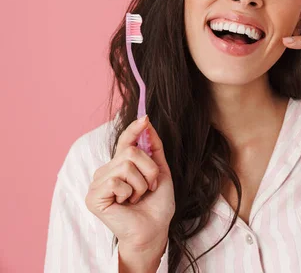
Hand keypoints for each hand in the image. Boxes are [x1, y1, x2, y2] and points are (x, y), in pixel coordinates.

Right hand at [85, 115, 174, 255]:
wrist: (154, 229)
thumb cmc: (157, 205)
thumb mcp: (160, 172)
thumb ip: (154, 148)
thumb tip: (147, 124)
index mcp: (120, 165)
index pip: (125, 142)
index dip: (134, 130)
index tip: (145, 118)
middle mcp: (106, 171)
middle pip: (131, 152)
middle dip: (150, 170)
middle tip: (149, 187)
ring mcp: (98, 183)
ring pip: (126, 165)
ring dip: (141, 183)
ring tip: (137, 197)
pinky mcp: (93, 196)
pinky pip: (116, 181)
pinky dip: (129, 193)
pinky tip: (126, 204)